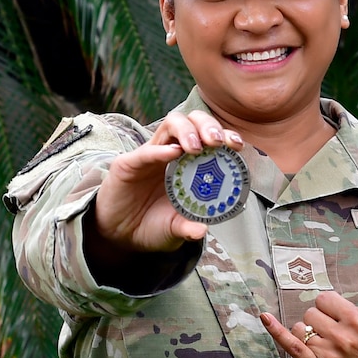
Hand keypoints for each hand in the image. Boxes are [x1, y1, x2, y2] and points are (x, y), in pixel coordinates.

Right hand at [87, 110, 243, 264]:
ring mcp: (150, 156)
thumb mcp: (175, 230)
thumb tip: (202, 230)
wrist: (119, 236)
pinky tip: (173, 153)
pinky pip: (145, 152)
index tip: (238, 145)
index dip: (225, 135)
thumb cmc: (151, 226)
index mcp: (188, 164)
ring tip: (197, 147)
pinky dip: (160, 150)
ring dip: (187, 130)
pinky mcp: (128, 164)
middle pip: (192, 121)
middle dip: (208, 125)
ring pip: (170, 124)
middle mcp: (171, 153)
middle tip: (218, 142)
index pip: (209, 138)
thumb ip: (187, 228)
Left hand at [261, 235, 357, 357]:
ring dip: (309, 331)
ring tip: (327, 341)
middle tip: (337, 331)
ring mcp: (327, 355)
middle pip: (311, 313)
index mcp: (357, 319)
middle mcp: (341, 337)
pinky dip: (276, 331)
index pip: (325, 299)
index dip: (331, 306)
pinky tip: (265, 317)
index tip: (342, 316)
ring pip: (300, 328)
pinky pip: (290, 346)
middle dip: (321, 319)